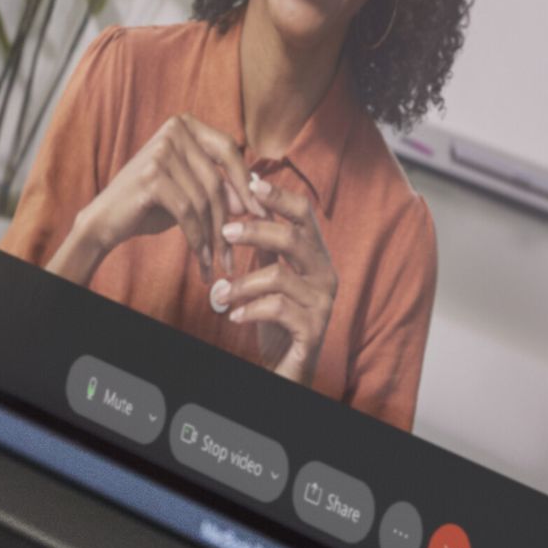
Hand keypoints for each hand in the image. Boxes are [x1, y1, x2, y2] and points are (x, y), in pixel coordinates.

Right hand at [56, 110, 242, 289]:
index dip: (246, 183)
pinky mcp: (151, 176)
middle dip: (230, 218)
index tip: (262, 215)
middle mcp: (172, 130)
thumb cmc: (149, 204)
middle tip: (240, 247)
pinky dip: (197, 239)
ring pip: (204, 199)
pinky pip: (188, 212)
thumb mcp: (189, 190)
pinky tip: (201, 257)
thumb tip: (254, 200)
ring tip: (217, 260)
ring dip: (213, 235)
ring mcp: (160, 151)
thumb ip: (219, 187)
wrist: (105, 220)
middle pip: (217, 179)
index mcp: (184, 124)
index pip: (229, 150)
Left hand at [212, 161, 338, 386]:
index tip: (251, 181)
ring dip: (242, 283)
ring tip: (221, 293)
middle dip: (256, 231)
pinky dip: (250, 309)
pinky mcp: (313, 330)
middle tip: (224, 231)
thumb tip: (249, 204)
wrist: (290, 367)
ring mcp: (323, 304)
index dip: (280, 197)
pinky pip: (278, 309)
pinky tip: (234, 315)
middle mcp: (326, 277)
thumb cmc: (279, 320)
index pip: (305, 216)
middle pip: (295, 239)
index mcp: (316, 259)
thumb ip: (266, 248)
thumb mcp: (271, 278)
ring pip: (280, 277)